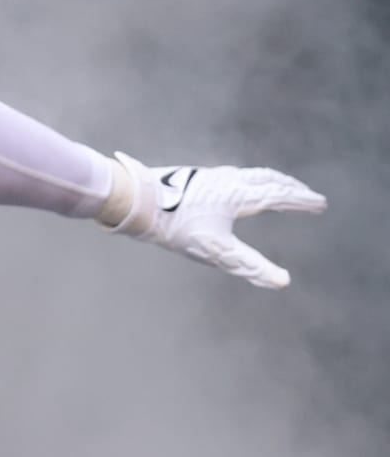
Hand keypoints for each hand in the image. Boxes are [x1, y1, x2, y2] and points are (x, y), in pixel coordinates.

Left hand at [100, 152, 325, 288]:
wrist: (136, 201)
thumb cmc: (175, 227)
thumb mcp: (216, 252)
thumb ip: (249, 266)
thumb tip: (282, 282)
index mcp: (239, 195)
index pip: (279, 196)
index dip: (301, 201)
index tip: (320, 204)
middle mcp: (228, 180)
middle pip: (268, 180)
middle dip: (290, 187)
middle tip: (306, 194)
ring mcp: (210, 176)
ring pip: (249, 174)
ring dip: (269, 180)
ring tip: (277, 186)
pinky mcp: (194, 177)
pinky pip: (232, 175)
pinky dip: (248, 179)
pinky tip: (235, 186)